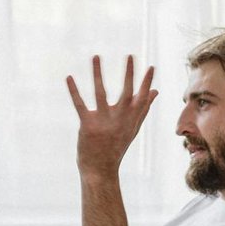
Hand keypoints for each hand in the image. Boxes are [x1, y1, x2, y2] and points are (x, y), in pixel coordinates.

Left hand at [67, 54, 157, 179]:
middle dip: (129, 73)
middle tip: (130, 55)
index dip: (146, 82)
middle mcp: (119, 119)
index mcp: (131, 119)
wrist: (100, 170)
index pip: (142, 98)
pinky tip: (69, 77)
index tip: (151, 67)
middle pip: (126, 92)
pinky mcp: (87, 125)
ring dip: (98, 73)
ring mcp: (103, 121)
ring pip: (101, 92)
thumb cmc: (116, 147)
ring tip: (96, 56)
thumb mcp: (132, 128)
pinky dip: (74, 90)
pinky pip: (80, 104)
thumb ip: (143, 109)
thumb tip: (155, 92)